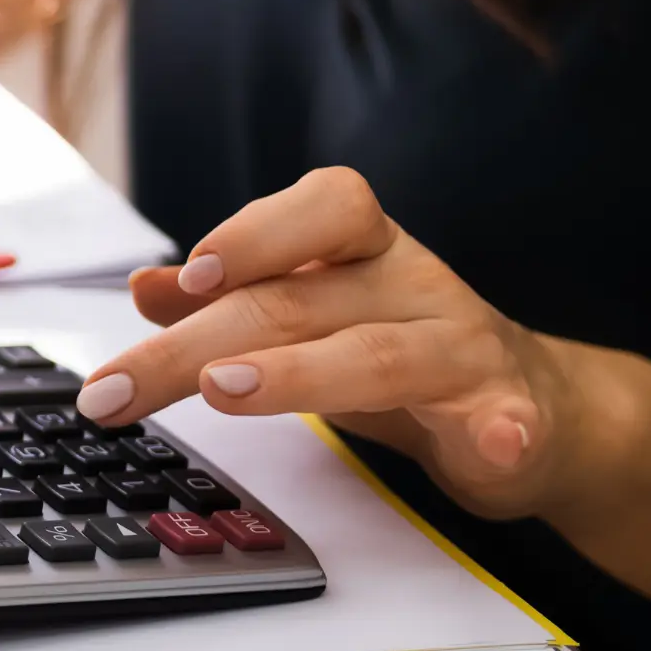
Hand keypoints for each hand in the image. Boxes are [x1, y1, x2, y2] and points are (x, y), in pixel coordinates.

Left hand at [76, 167, 587, 520]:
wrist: (530, 405)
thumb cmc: (396, 346)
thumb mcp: (308, 314)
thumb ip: (228, 301)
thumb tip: (143, 287)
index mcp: (362, 248)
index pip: (322, 206)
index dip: (254, 234)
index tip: (191, 275)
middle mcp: (410, 283)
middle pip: (297, 302)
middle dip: (195, 346)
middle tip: (120, 388)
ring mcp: (461, 346)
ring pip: (380, 354)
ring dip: (300, 373)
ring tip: (227, 392)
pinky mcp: (507, 414)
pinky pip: (506, 418)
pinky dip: (500, 430)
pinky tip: (493, 444)